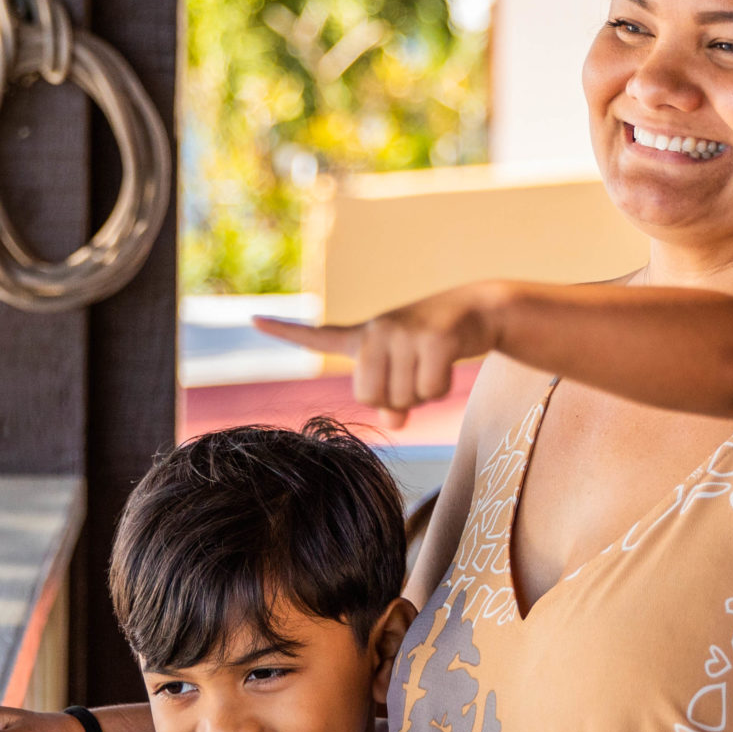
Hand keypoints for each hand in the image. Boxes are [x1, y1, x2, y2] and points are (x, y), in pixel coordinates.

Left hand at [255, 284, 504, 426]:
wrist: (480, 309)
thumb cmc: (437, 344)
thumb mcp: (408, 369)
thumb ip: (393, 399)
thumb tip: (391, 422)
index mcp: (364, 337)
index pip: (318, 335)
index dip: (284, 331)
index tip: (252, 319)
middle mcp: (377, 330)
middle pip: (369, 396)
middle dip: (396, 398)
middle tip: (415, 373)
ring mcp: (403, 332)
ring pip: (402, 398)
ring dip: (423, 392)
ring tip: (433, 363)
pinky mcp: (433, 338)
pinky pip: (429, 390)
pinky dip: (441, 388)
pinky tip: (448, 362)